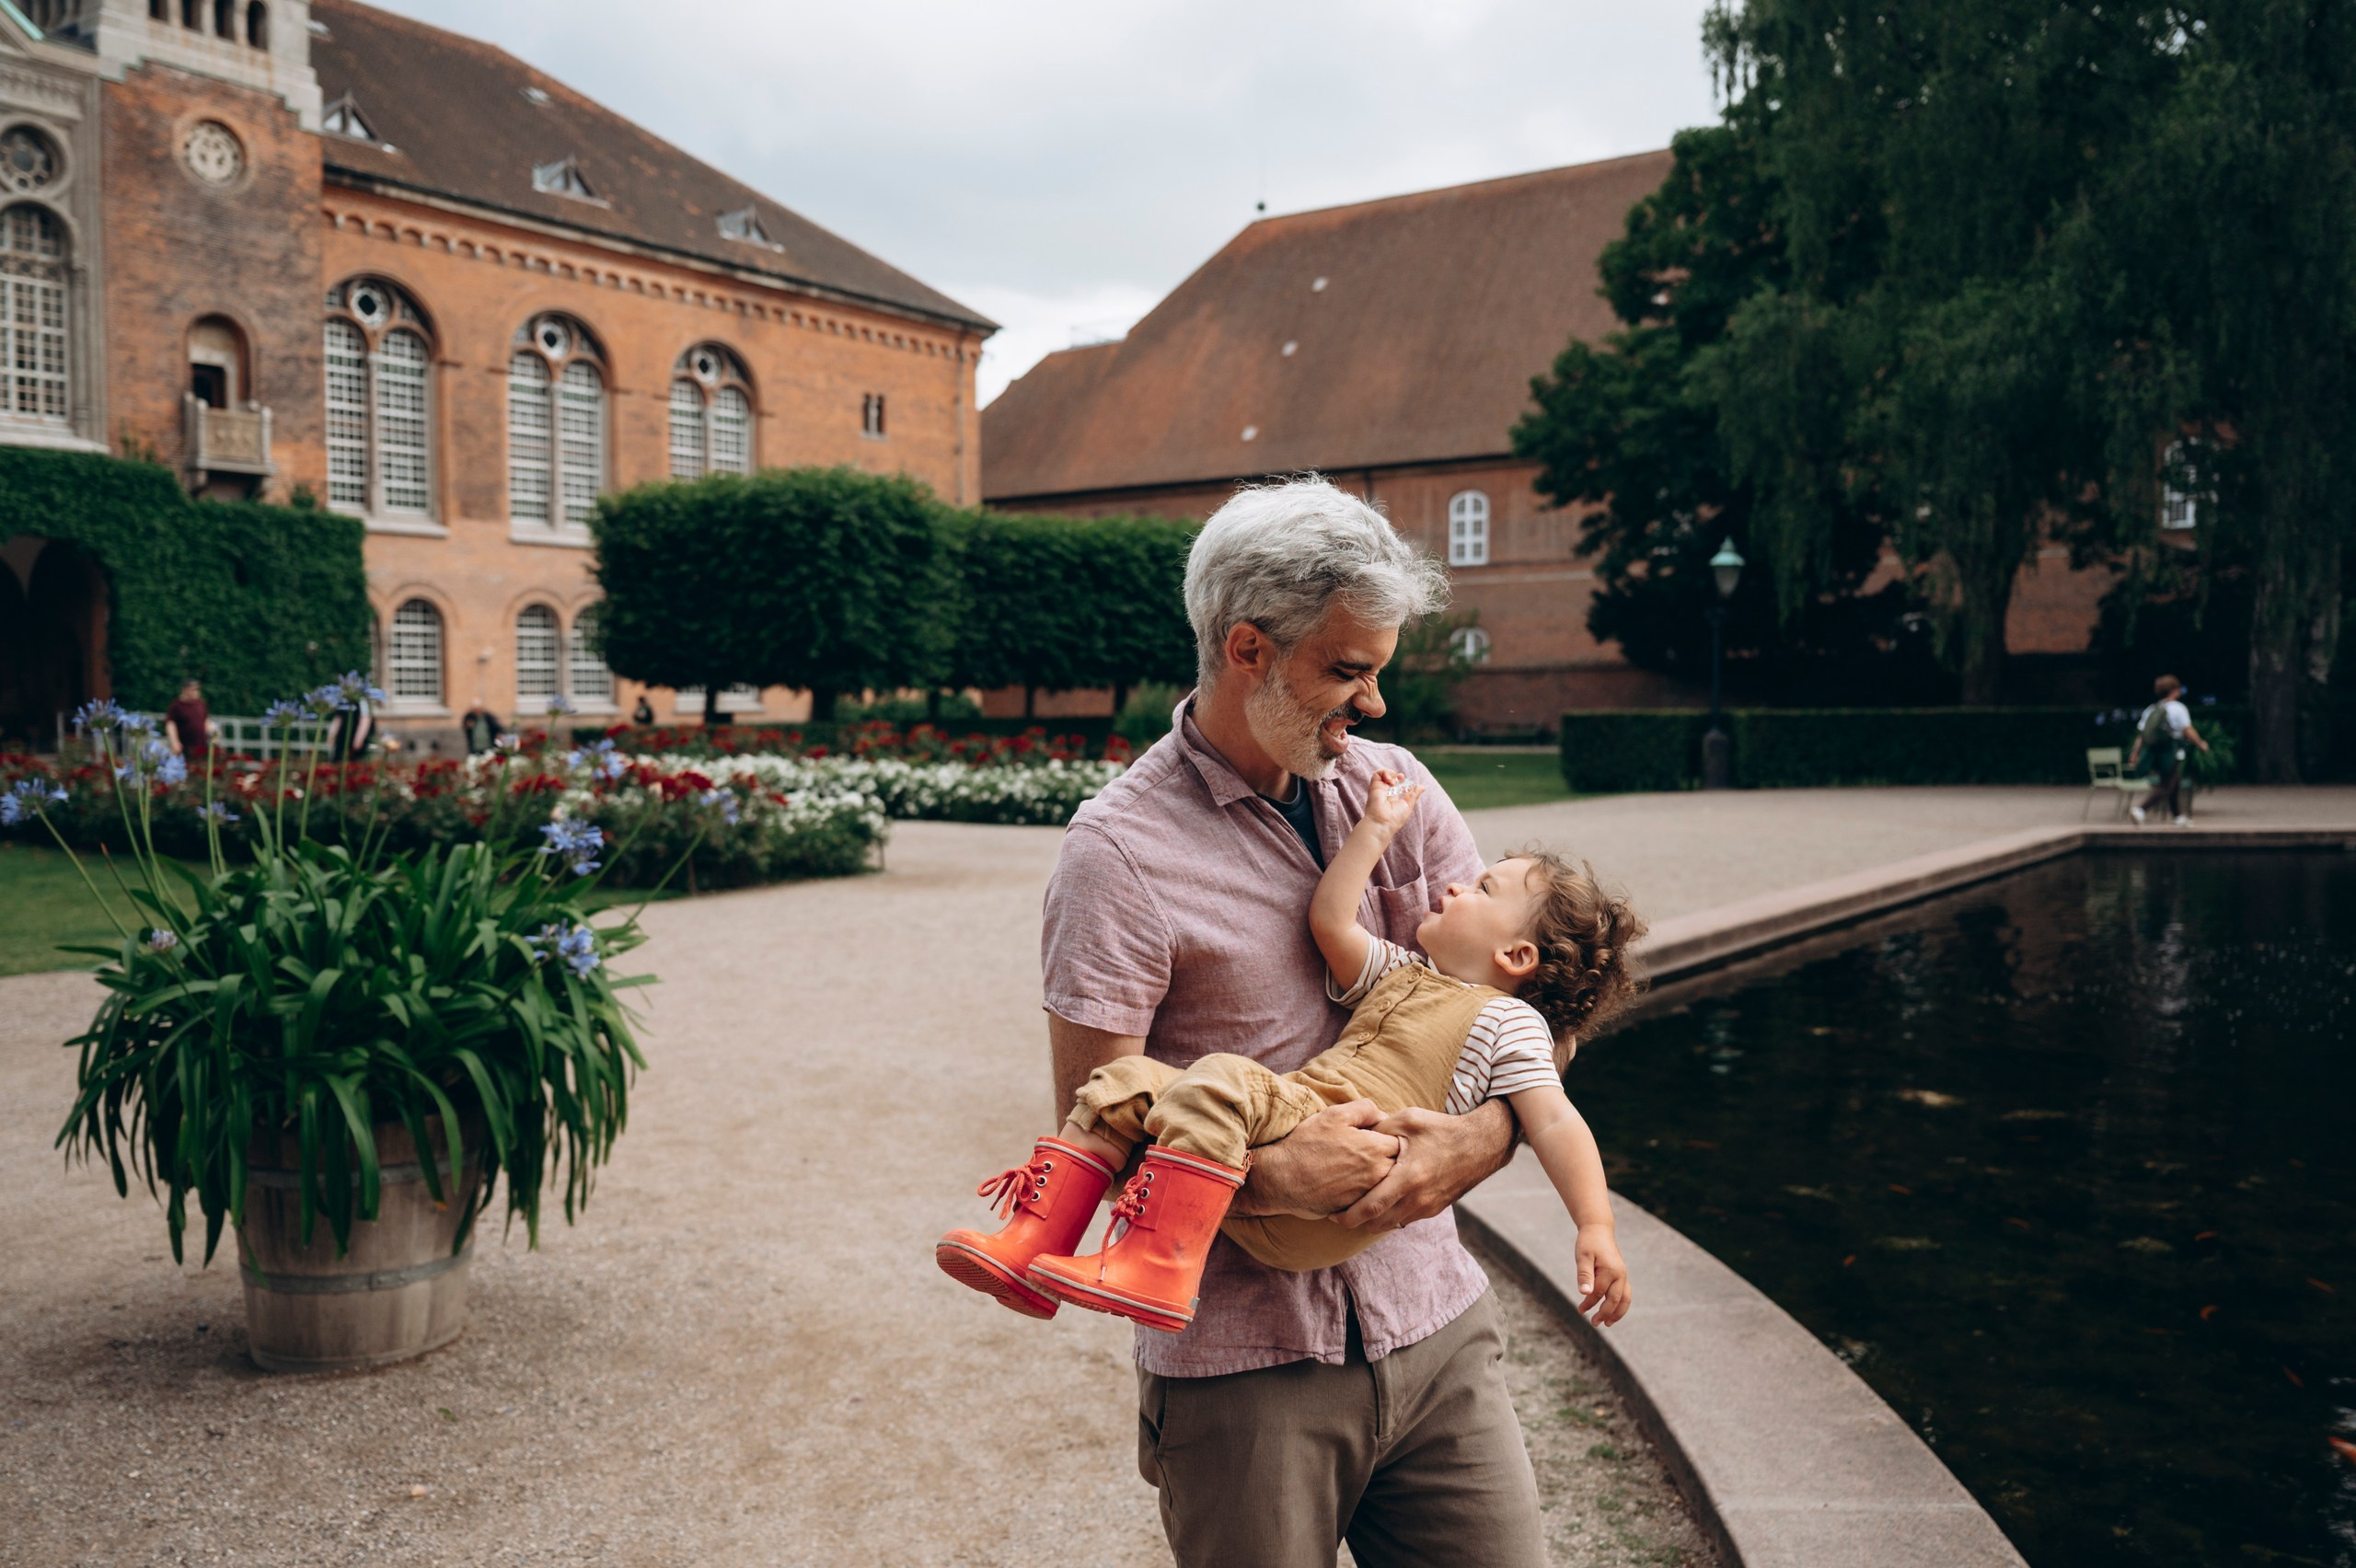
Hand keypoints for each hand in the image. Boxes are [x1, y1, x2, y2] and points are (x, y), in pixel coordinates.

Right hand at [1231, 1099, 1398, 1217]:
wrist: (1282, 1178)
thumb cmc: (1306, 1143)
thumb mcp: (1334, 1115)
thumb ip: (1364, 1110)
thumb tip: (1383, 1116)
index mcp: (1376, 1148)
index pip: (1402, 1142)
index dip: (1391, 1138)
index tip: (1379, 1137)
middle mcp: (1377, 1173)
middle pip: (1399, 1166)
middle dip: (1391, 1159)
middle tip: (1370, 1153)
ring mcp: (1368, 1194)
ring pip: (1387, 1184)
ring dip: (1380, 1177)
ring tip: (1359, 1169)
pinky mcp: (1356, 1209)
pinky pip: (1372, 1200)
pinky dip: (1367, 1193)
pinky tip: (1350, 1185)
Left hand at [1332, 1101, 1512, 1231]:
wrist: (1482, 1144)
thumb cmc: (1442, 1129)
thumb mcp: (1408, 1120)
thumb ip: (1379, 1129)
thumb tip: (1354, 1134)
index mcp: (1408, 1177)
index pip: (1370, 1208)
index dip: (1347, 1217)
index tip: (1332, 1213)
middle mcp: (1418, 1198)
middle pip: (1376, 1224)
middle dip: (1355, 1223)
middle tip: (1338, 1215)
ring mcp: (1428, 1207)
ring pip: (1391, 1224)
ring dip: (1372, 1221)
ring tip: (1356, 1209)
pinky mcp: (1435, 1209)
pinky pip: (1406, 1219)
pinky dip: (1390, 1215)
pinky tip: (1382, 1202)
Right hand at [1358, 768, 1423, 837]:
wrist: (1383, 823)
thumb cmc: (1395, 818)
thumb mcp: (1408, 805)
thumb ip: (1414, 795)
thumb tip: (1422, 787)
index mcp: (1392, 798)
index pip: (1396, 784)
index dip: (1400, 779)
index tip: (1404, 779)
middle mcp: (1385, 793)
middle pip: (1390, 778)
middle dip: (1395, 774)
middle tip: (1401, 777)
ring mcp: (1379, 789)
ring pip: (1383, 774)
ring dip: (1390, 773)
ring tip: (1394, 781)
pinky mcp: (1374, 786)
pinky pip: (1377, 774)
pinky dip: (1385, 772)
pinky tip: (1390, 780)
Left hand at [1577, 1222, 1631, 1326]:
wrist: (1598, 1230)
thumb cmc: (1588, 1243)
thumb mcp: (1582, 1256)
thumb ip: (1584, 1275)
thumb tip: (1584, 1293)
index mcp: (1610, 1270)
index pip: (1599, 1293)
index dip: (1589, 1303)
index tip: (1580, 1310)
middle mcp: (1620, 1274)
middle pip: (1615, 1300)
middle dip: (1605, 1313)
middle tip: (1594, 1323)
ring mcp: (1623, 1275)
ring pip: (1625, 1299)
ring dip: (1617, 1313)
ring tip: (1607, 1323)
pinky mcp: (1622, 1275)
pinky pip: (1625, 1294)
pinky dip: (1620, 1305)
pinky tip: (1612, 1311)